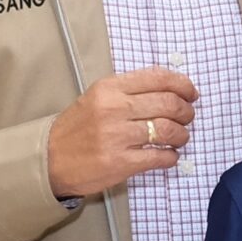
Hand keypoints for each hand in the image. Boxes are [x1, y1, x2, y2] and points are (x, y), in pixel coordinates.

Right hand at [47, 68, 197, 199]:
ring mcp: (116, 137)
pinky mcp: (120, 163)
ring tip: (179, 138)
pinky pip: (160, 157)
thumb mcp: (98, 97)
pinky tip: (168, 156)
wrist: (50, 159)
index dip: (183, 85)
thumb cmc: (78, 127)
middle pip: (169, 104)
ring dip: (182, 135)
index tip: (191, 94)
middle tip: (187, 118)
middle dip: (187, 112)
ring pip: (169, 130)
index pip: (159, 78)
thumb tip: (173, 89)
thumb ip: (131, 90)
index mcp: (110, 88)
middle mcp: (114, 109)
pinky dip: (172, 157)